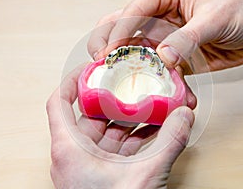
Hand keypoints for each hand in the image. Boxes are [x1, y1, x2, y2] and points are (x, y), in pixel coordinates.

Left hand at [46, 66, 194, 188]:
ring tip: (147, 102)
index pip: (58, 103)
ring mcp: (89, 164)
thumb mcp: (145, 175)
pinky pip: (117, 146)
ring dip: (128, 117)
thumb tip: (184, 115)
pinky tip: (153, 128)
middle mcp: (75, 154)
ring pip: (107, 130)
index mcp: (69, 149)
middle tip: (129, 82)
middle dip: (112, 98)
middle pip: (89, 113)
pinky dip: (133, 136)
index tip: (89, 67)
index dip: (71, 81)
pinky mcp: (104, 172)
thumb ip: (168, 142)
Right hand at [88, 0, 242, 73]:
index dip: (118, 30)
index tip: (110, 51)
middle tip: (104, 65)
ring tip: (129, 86)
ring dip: (135, 71)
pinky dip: (163, 84)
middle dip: (111, 47)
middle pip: (125, 29)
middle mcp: (162, 17)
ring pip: (141, 54)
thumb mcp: (214, 17)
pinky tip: (167, 95)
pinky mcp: (177, 59)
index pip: (134, 10)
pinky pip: (163, 72)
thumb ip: (187, 38)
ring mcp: (167, 39)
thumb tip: (164, 56)